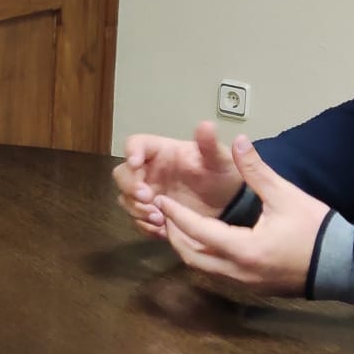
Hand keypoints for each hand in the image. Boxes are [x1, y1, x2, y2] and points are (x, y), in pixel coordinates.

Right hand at [112, 121, 242, 239]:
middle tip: (147, 197)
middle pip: (123, 174)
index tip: (135, 163)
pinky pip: (138, 220)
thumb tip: (206, 125)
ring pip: (126, 198)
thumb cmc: (222, 175)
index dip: (131, 151)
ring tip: (159, 218)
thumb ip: (209, 145)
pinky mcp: (152, 213)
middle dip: (130, 186)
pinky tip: (163, 229)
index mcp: (161, 152)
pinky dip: (146, 226)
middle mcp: (149, 171)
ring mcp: (149, 194)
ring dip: (136, 209)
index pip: (136, 144)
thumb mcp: (219, 160)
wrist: (230, 205)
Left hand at [157, 137, 329, 294]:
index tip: (161, 199)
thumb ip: (257, 170)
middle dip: (175, 233)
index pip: (198, 231)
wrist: (343, 265)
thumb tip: (240, 141)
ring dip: (187, 247)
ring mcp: (244, 284)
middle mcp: (238, 272)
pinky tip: (204, 240)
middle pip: (191, 255)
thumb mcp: (285, 195)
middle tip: (165, 212)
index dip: (176, 214)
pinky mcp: (252, 288)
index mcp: (243, 249)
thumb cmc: (316, 229)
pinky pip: (216, 273)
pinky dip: (203, 256)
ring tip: (179, 224)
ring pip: (202, 268)